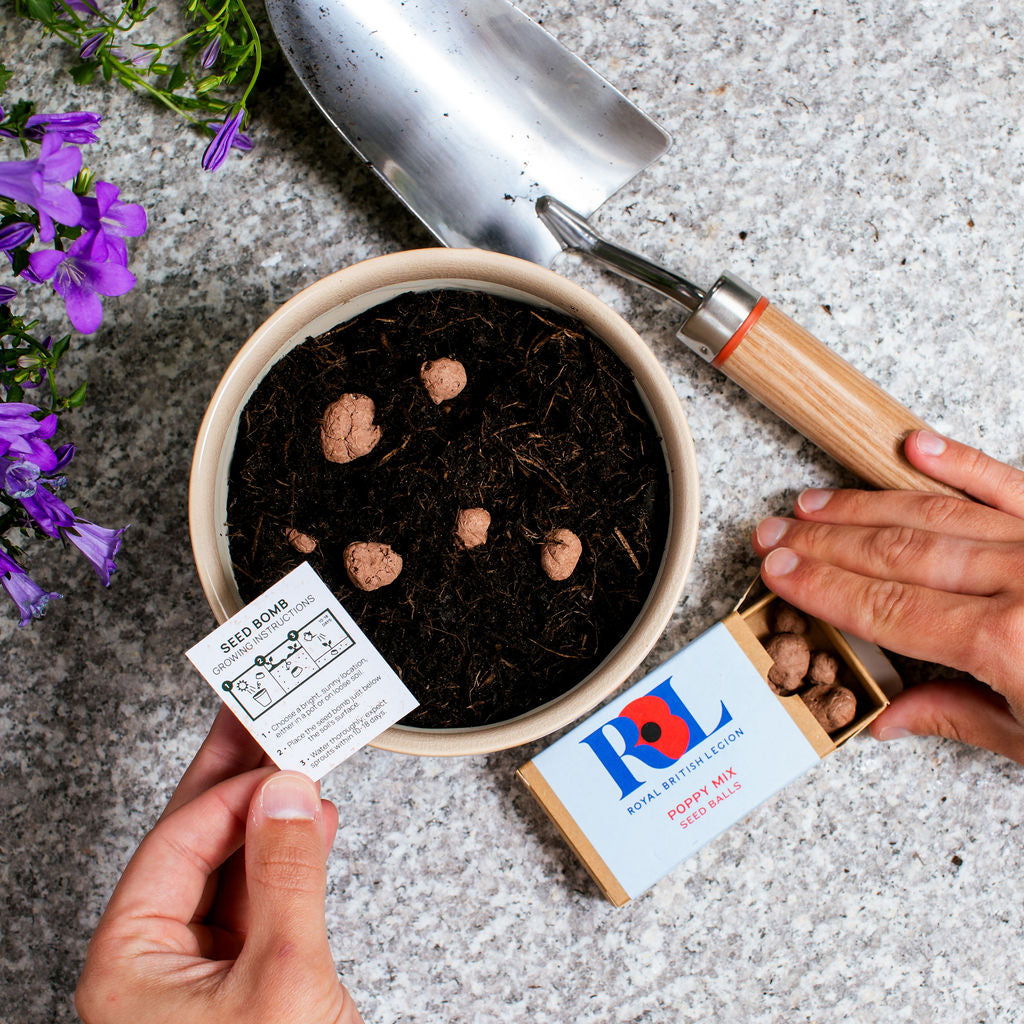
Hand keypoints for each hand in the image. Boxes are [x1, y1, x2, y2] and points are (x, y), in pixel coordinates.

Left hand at [76, 708, 362, 1023]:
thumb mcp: (281, 980)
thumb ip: (285, 878)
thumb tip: (287, 795)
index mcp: (130, 966)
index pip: (175, 846)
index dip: (230, 791)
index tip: (274, 754)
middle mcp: (156, 965)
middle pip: (195, 846)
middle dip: (235, 780)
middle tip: (258, 717)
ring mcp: (202, 973)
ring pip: (232, 868)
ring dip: (272, 814)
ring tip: (297, 754)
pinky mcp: (246, 981)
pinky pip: (261, 899)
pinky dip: (291, 857)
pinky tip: (312, 822)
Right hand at [752, 430, 1023, 763]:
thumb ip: (960, 718)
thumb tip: (885, 718)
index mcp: (1008, 643)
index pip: (885, 607)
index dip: (822, 587)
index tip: (778, 571)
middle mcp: (1023, 582)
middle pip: (897, 554)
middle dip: (825, 543)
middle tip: (774, 532)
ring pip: (937, 513)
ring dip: (866, 506)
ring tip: (813, 502)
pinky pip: (1009, 482)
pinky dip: (961, 463)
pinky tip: (914, 445)